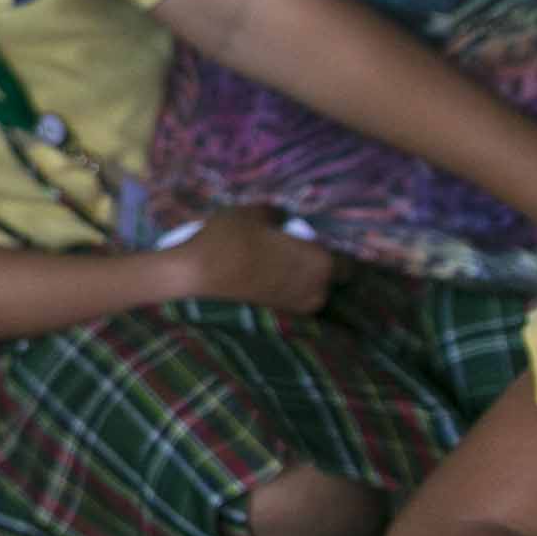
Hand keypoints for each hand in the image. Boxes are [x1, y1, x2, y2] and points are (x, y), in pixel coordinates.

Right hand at [165, 208, 334, 317]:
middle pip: (325, 278)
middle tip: (288, 253)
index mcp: (319, 262)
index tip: (311, 243)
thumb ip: (276, 215)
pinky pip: (287, 303)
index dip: (330, 251)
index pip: (346, 262)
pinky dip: (279, 295)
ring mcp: (294, 310)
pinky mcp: (274, 322)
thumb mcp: (251, 213)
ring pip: (306, 292)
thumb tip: (283, 219)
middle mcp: (315, 291)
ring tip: (271, 269)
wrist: (190, 282)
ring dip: (296, 282)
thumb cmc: (226, 242)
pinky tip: (258, 283)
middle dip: (312, 267)